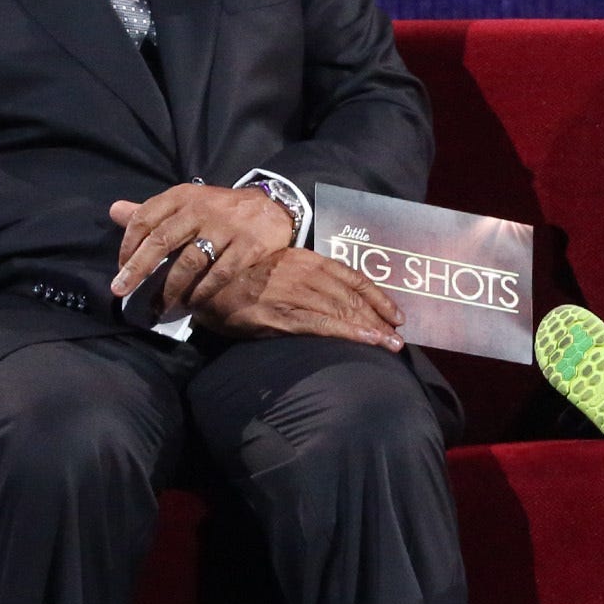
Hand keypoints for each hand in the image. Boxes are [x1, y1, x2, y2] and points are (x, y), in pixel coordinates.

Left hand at [108, 184, 295, 313]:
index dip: (128, 246)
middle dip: (139, 269)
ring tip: (159, 307)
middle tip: (122, 292)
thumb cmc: (218, 209)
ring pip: (189, 261)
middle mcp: (201, 209)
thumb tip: (113, 210)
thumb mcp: (185, 202)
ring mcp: (226, 228)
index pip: (145, 218)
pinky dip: (202, 291)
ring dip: (171, 288)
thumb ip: (150, 211)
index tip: (121, 269)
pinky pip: (219, 274)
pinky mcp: (248, 246)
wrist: (271, 207)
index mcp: (182, 196)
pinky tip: (191, 304)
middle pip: (162, 241)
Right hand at [186, 244, 406, 348]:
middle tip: (400, 337)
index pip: (352, 276)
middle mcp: (303, 273)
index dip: (378, 297)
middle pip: (351, 297)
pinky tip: (366, 342)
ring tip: (391, 346)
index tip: (397, 314)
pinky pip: (322, 325)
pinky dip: (348, 333)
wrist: (203, 283)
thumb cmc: (241, 278)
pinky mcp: (280, 316)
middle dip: (379, 318)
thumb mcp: (278, 268)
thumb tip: (335, 294)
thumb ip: (306, 276)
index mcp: (305, 258)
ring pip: (342, 311)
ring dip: (371, 329)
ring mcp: (292, 293)